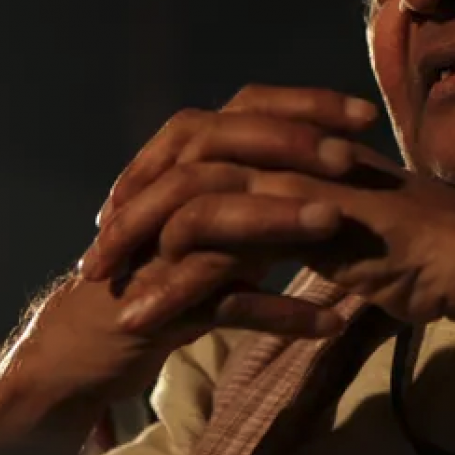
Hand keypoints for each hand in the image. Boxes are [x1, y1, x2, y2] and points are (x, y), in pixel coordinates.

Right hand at [0, 87, 372, 452]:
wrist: (89, 348)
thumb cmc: (169, 277)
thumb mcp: (223, 226)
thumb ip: (265, 191)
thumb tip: (337, 161)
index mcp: (189, 166)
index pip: (244, 109)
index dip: (302, 106)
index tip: (365, 115)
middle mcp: (166, 194)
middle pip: (220, 146)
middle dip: (287, 147)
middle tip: (350, 157)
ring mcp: (156, 250)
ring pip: (213, 219)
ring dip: (276, 219)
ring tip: (336, 222)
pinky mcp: (155, 307)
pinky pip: (221, 306)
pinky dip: (277, 314)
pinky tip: (329, 324)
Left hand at [82, 116, 454, 342]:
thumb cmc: (424, 250)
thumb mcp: (348, 230)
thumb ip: (306, 225)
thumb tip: (274, 239)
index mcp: (296, 147)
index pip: (205, 141)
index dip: (156, 175)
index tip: (122, 218)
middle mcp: (289, 153)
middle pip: (182, 158)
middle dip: (130, 205)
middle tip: (95, 252)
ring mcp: (295, 182)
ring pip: (188, 199)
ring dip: (137, 243)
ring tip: (102, 289)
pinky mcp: (302, 224)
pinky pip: (219, 249)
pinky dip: (174, 285)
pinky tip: (144, 317)